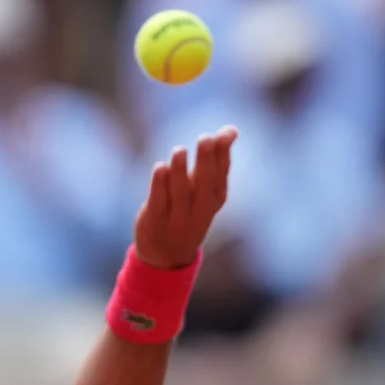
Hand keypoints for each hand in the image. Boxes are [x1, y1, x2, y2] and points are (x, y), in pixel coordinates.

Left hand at [134, 125, 237, 268]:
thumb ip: (214, 160)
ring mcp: (177, 218)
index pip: (221, 175)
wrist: (166, 255)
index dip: (223, 154)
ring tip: (179, 150)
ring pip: (180, 193)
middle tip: (205, 138)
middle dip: (206, 161)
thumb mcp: (204, 189)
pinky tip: (160, 167)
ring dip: (179, 171)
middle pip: (204, 185)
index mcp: (214, 200)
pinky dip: (159, 185)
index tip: (225, 133)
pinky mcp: (154, 221)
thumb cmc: (188, 210)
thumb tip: (230, 129)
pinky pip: (158, 202)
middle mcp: (199, 210)